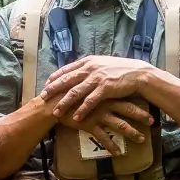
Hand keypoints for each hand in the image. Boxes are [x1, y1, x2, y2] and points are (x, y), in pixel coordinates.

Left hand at [42, 56, 156, 123]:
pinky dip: (82, 110)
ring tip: (56, 112)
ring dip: (64, 103)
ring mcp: (97, 78)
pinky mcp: (105, 88)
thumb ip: (88, 67)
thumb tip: (76, 72)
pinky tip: (75, 118)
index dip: (55, 77)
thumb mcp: (101, 64)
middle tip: (43, 98)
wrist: (137, 74)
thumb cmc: (119, 70)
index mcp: (88, 62)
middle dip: (53, 90)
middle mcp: (90, 68)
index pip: (66, 69)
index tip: (46, 84)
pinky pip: (90, 101)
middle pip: (66, 80)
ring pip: (75, 92)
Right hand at [62, 97, 151, 154]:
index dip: (138, 101)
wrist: (55, 104)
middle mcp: (105, 104)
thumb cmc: (69, 95)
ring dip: (132, 133)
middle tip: (152, 121)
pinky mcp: (90, 125)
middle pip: (128, 110)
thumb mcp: (84, 88)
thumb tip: (104, 88)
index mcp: (105, 94)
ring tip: (141, 139)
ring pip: (120, 125)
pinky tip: (118, 153)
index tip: (149, 104)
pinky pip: (104, 138)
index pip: (126, 97)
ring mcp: (99, 115)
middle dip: (141, 116)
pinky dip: (112, 146)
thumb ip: (95, 88)